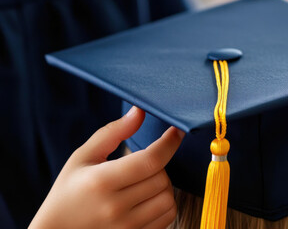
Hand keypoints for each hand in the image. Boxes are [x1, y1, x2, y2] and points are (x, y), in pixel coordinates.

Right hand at [29, 106, 184, 228]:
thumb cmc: (69, 191)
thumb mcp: (82, 157)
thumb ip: (112, 133)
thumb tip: (140, 111)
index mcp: (101, 181)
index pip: (150, 160)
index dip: (169, 142)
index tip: (177, 131)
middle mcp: (116, 207)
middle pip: (162, 177)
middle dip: (158, 165)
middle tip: (141, 165)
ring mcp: (127, 227)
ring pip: (169, 197)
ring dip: (163, 185)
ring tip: (143, 183)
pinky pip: (169, 216)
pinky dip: (165, 203)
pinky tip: (147, 199)